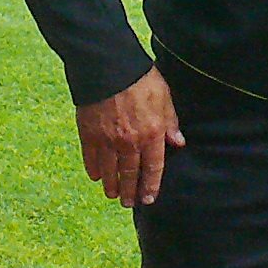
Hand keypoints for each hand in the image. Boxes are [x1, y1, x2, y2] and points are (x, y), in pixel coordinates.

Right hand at [74, 67, 183, 208]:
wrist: (108, 65)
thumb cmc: (140, 77)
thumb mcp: (164, 96)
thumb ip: (170, 122)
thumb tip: (178, 142)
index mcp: (151, 134)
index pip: (153, 168)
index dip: (151, 186)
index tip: (149, 198)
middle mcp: (130, 142)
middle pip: (130, 174)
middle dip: (129, 191)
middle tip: (128, 202)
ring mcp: (107, 140)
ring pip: (110, 171)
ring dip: (111, 185)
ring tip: (112, 194)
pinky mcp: (88, 133)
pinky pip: (91, 158)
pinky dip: (93, 169)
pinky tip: (95, 176)